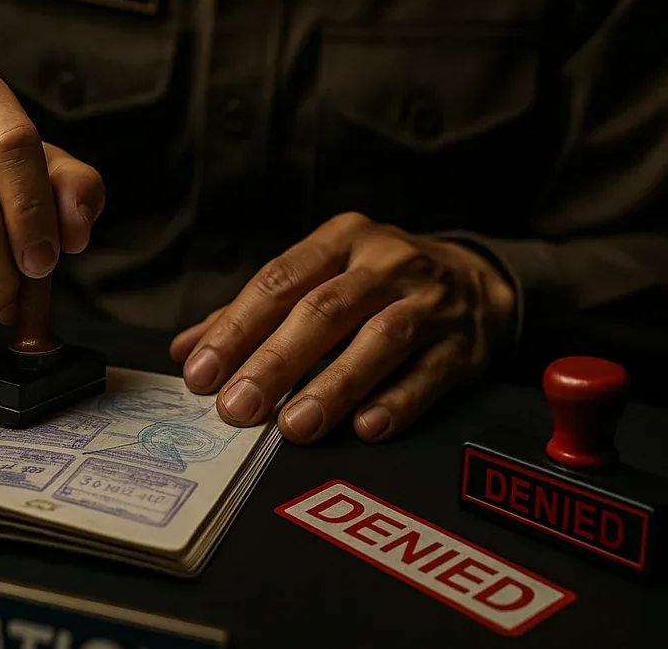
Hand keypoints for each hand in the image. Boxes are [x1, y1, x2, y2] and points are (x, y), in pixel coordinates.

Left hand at [170, 213, 516, 444]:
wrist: (480, 280)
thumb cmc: (380, 283)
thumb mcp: (324, 275)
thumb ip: (257, 312)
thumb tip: (187, 349)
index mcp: (341, 240)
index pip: (280, 281)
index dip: (237, 328)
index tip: (201, 373)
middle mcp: (386, 263)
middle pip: (324, 310)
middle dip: (276, 361)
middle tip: (238, 408)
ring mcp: (430, 301)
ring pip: (379, 340)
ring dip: (334, 385)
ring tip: (294, 427)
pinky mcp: (463, 344)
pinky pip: (429, 374)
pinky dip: (397, 402)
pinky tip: (367, 428)